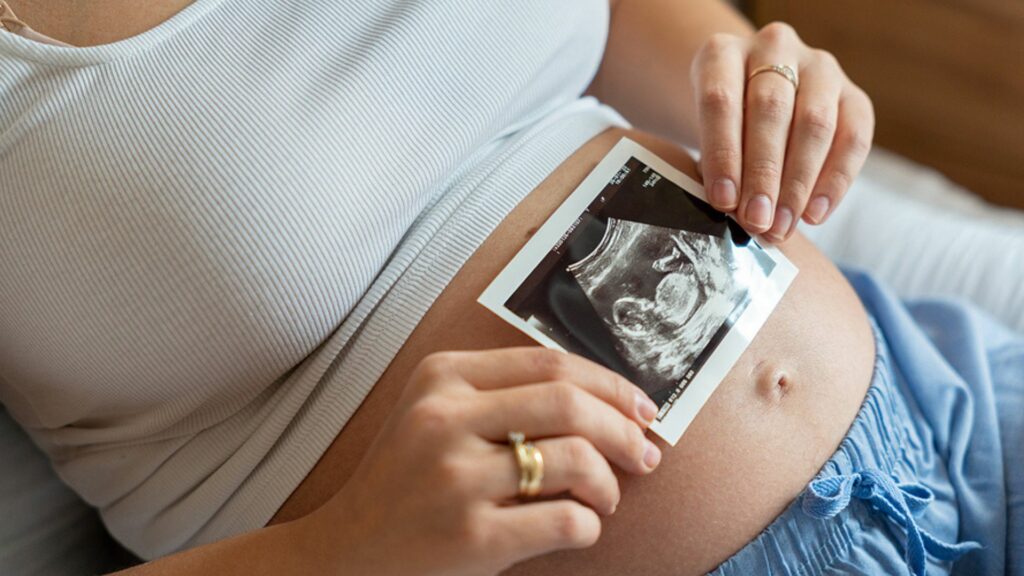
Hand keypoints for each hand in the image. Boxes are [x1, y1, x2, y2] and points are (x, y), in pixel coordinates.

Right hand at [305, 348, 661, 575]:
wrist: (348, 549)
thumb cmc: (405, 478)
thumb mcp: (436, 412)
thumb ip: (503, 393)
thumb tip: (607, 402)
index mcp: (443, 377)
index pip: (550, 363)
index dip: (610, 383)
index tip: (640, 407)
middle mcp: (445, 419)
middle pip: (569, 403)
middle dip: (625, 430)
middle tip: (645, 453)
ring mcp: (456, 478)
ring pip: (574, 459)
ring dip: (609, 483)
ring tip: (606, 497)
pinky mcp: (471, 536)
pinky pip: (565, 520)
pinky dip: (591, 524)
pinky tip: (583, 526)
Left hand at [691, 22, 874, 241]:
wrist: (752, 98)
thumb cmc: (719, 126)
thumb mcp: (701, 134)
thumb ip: (714, 164)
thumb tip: (732, 212)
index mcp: (722, 52)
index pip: (721, 99)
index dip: (722, 153)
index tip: (723, 201)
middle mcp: (773, 47)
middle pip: (770, 109)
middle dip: (763, 173)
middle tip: (756, 221)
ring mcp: (818, 67)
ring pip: (814, 122)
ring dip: (798, 183)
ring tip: (783, 225)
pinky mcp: (852, 93)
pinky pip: (852, 137)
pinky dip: (835, 181)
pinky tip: (815, 214)